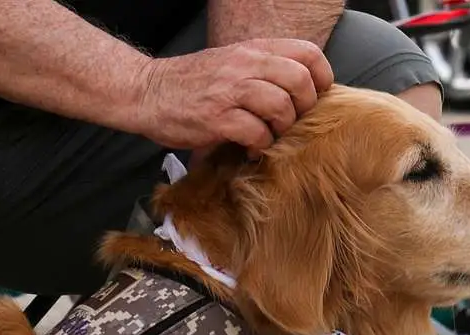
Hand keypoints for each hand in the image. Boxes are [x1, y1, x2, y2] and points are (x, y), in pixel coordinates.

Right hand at [133, 38, 333, 151]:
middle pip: (300, 81)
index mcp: (253, 50)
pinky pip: (256, 133)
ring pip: (281, 107)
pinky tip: (249, 149)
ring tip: (268, 137)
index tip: (314, 99)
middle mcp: (244, 65)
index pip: (308, 54)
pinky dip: (259, 147)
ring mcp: (230, 90)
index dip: (321, 79)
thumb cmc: (194, 83)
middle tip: (290, 123)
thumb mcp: (232, 63)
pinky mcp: (216, 118)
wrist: (148, 92)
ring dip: (281, 130)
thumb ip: (265, 70)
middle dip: (304, 109)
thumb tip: (304, 91)